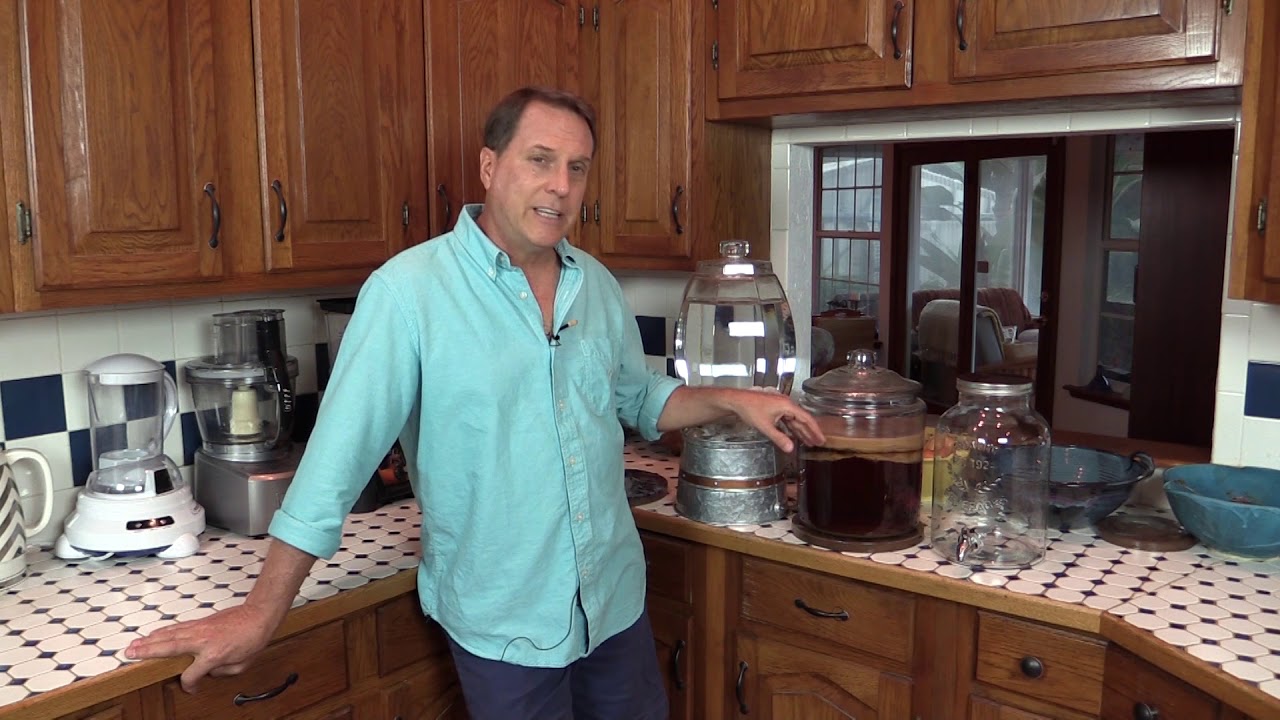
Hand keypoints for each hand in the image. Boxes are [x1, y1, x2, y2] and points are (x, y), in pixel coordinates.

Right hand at [125, 603, 277, 692]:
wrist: (258, 614)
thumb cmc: (253, 639)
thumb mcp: (241, 665)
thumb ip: (222, 672)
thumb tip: (208, 672)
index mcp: (212, 655)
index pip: (191, 675)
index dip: (188, 684)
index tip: (190, 687)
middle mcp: (202, 641)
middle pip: (169, 648)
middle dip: (148, 652)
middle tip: (129, 654)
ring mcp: (199, 629)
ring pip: (169, 635)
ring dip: (149, 640)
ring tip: (133, 644)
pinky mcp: (200, 622)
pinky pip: (177, 627)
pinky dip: (164, 631)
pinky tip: (154, 634)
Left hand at [728, 388, 824, 452]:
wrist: (737, 400)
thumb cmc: (750, 409)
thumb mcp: (765, 426)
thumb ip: (779, 438)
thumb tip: (791, 448)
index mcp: (787, 405)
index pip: (806, 418)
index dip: (815, 430)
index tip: (821, 439)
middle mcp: (786, 404)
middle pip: (802, 420)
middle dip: (810, 432)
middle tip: (818, 443)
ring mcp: (781, 406)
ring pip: (794, 421)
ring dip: (801, 431)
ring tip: (809, 442)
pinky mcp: (775, 408)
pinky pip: (787, 420)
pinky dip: (792, 429)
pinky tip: (794, 436)